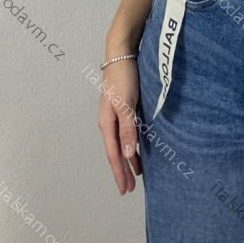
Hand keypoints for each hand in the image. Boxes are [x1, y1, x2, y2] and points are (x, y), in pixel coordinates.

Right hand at [97, 57, 142, 194]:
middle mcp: (108, 121)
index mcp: (106, 123)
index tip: (125, 189)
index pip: (114, 154)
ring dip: (128, 158)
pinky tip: (137, 147)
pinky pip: (126, 132)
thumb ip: (127, 129)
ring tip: (137, 173)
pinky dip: (131, 143)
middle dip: (122, 170)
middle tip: (129, 189)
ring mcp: (114, 114)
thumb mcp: (126, 105)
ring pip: (121, 142)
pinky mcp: (122, 106)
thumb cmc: (123, 77)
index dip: (119, 172)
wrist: (121, 53)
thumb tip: (128, 155)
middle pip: (116, 151)